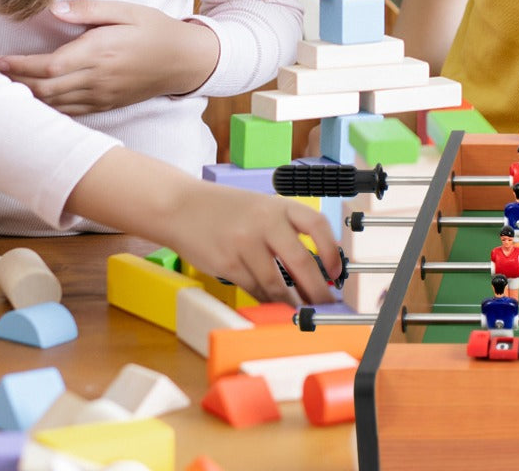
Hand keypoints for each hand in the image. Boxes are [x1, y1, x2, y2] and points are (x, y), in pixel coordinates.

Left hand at [0, 0, 218, 113]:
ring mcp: (102, 95)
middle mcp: (98, 77)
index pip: (49, 66)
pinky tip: (37, 100)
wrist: (185, 60)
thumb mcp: (128, 10)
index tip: (0, 60)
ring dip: (28, 98)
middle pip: (45, 89)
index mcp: (101, 51)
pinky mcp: (106, 104)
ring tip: (8, 87)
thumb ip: (90, 9)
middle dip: (16, 84)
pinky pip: (70, 112)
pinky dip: (49, 109)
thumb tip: (54, 9)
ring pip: (54, 104)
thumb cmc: (156, 30)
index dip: (19, 66)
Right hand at [164, 179, 343, 303]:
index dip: (331, 251)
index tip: (337, 272)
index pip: (317, 225)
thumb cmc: (226, 209)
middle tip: (323, 305)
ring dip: (291, 303)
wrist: (182, 207)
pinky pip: (254, 289)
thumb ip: (285, 230)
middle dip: (316, 289)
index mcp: (279, 205)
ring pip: (276, 283)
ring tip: (300, 312)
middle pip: (301, 261)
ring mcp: (244, 244)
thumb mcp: (262, 207)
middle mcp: (265, 222)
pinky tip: (273, 305)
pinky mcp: (227, 264)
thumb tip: (315, 265)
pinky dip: (266, 300)